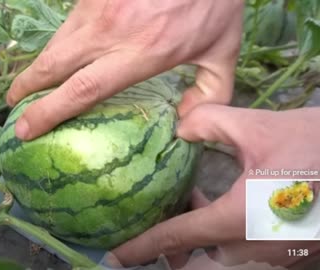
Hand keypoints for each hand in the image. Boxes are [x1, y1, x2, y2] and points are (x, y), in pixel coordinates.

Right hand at [6, 0, 243, 139]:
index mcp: (139, 53)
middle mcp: (109, 33)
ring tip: (30, 84)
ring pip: (55, 44)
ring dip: (38, 67)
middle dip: (26, 89)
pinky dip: (58, 45)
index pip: (82, 90)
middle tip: (13, 106)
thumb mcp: (223, 51)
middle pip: (53, 66)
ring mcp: (96, 9)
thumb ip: (210, 95)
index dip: (48, 112)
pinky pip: (67, 25)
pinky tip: (60, 56)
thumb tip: (187, 127)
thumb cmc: (213, 2)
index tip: (25, 129)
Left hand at [109, 105, 319, 267]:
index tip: (115, 258)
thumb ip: (209, 122)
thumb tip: (180, 128)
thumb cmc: (315, 148)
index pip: (174, 238)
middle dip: (175, 256)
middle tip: (160, 235)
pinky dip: (228, 238)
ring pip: (223, 261)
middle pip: (198, 266)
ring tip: (194, 209)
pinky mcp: (293, 253)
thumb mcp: (258, 127)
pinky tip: (228, 205)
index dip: (140, 248)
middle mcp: (251, 248)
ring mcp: (275, 256)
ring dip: (203, 243)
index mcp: (236, 221)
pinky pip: (247, 254)